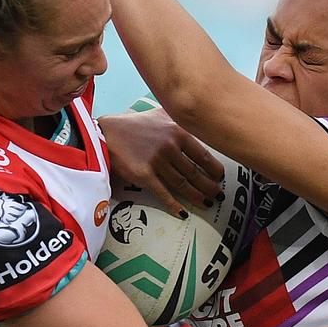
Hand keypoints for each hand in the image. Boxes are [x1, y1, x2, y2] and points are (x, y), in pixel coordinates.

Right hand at [98, 109, 223, 218]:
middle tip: (218, 195)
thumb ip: (179, 119)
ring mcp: (157, 161)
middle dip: (209, 186)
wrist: (107, 134)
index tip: (220, 177)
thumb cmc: (135, 124)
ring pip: (182, 184)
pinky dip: (174, 205)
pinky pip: (163, 193)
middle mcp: (170, 147)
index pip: (202, 155)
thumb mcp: (160, 114)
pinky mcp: (144, 175)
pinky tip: (182, 213)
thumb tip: (197, 120)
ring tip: (207, 203)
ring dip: (197, 196)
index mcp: (177, 131)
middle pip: (195, 172)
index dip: (214, 169)